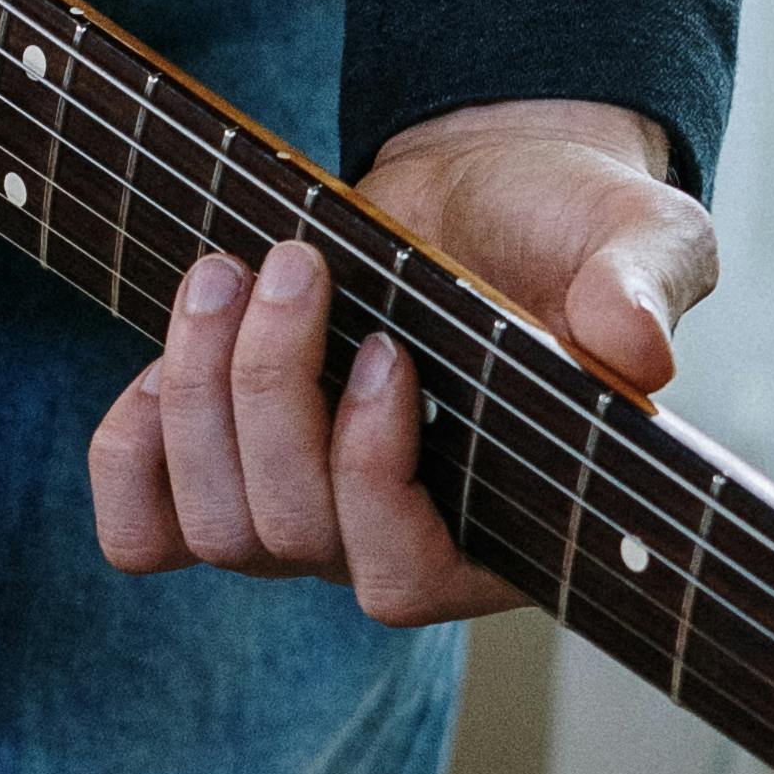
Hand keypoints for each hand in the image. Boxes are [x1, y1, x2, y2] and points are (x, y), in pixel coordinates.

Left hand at [88, 98, 718, 626]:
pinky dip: (130, 448)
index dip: (372, 478)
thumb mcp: (638, 237)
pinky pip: (141, 528)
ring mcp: (303, 522)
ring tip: (230, 271)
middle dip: (269, 390)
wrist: (483, 192)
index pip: (401, 581)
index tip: (390, 352)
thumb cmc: (571, 229)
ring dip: (197, 390)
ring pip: (211, 526)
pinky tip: (163, 354)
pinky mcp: (225, 476)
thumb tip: (638, 351)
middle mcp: (396, 545)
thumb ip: (642, 287)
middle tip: (297, 261)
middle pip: (286, 532)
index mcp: (504, 527)